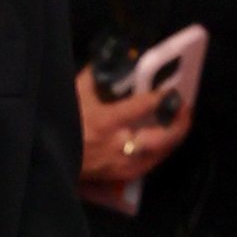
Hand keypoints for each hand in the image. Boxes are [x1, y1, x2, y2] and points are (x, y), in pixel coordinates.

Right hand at [76, 58, 189, 198]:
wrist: (49, 160)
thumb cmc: (62, 125)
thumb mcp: (74, 96)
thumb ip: (94, 77)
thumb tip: (112, 60)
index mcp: (105, 122)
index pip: (141, 108)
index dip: (160, 98)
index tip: (171, 90)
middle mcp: (118, 146)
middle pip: (160, 138)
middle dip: (179, 124)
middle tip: (186, 108)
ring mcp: (122, 164)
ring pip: (160, 154)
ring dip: (174, 138)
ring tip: (182, 122)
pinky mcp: (122, 176)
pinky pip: (149, 164)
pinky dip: (161, 151)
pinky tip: (166, 142)